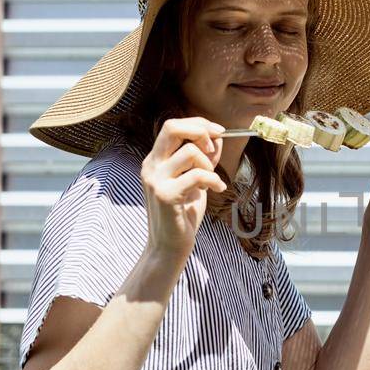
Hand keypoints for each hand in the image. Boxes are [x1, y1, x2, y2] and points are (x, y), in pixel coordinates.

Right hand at [142, 116, 226, 260]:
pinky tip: (217, 190)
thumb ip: (204, 158)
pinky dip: (213, 180)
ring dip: (209, 166)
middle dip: (200, 131)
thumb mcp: (195, 180)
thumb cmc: (183, 213)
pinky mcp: (166, 195)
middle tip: (213, 149)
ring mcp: (156, 180)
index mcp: (155, 160)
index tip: (219, 132)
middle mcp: (151, 166)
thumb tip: (217, 136)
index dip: (198, 124)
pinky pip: (197, 175)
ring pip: (190, 152)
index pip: (172, 126)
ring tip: (210, 182)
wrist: (170, 245)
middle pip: (172, 128)